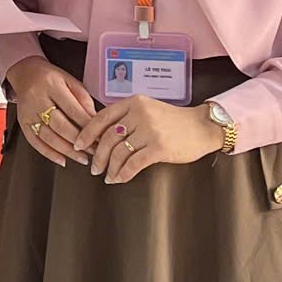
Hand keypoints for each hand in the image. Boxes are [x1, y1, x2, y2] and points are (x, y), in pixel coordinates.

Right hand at [4, 58, 96, 167]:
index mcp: (51, 85)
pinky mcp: (22, 122)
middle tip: (94, 151)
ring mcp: (28, 112)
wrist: (25, 73)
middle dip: (79, 141)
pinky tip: (62, 160)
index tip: (100, 137)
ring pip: (48, 137)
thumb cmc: (51, 77)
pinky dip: (49, 153)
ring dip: (67, 151)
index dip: (87, 126)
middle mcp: (37, 98)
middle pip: (60, 125)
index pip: (73, 109)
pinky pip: (35, 142)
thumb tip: (95, 121)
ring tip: (82, 158)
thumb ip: (83, 99)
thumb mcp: (70, 81)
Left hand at [68, 97, 228, 183]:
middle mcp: (139, 114)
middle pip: (108, 138)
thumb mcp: (148, 110)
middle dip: (97, 156)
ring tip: (107, 175)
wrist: (202, 127)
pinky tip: (119, 178)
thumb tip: (101, 137)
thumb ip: (127, 118)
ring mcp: (149, 130)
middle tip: (94, 167)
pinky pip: (133, 163)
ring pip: (119, 152)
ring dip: (110, 167)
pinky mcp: (159, 147)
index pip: (101, 118)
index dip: (87, 133)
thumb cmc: (174, 121)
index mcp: (133, 103)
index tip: (79, 144)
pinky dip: (123, 173)